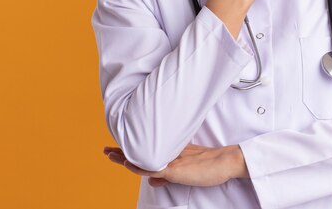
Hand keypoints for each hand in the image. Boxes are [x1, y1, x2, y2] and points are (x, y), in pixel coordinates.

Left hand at [103, 143, 248, 186]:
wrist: (225, 161)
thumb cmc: (210, 166)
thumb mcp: (185, 172)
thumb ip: (167, 175)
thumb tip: (151, 180)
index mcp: (170, 154)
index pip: (146, 152)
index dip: (131, 151)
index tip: (117, 150)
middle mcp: (168, 154)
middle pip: (140, 152)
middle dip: (121, 152)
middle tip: (106, 150)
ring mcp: (171, 160)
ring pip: (142, 158)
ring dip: (124, 157)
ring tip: (109, 154)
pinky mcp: (175, 169)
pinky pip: (153, 167)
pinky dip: (139, 166)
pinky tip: (128, 164)